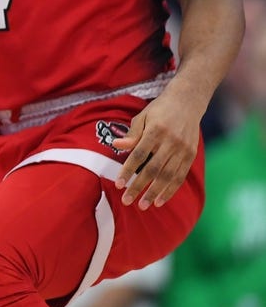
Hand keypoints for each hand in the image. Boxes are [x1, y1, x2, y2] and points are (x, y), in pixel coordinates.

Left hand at [112, 91, 202, 209]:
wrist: (188, 101)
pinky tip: (160, 200)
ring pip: (168, 176)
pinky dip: (170, 190)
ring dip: (155, 192)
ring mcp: (183, 150)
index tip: (118, 184)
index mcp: (156, 131)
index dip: (128, 171)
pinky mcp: (191, 155)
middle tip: (127, 201)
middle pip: (153, 169)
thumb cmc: (160, 109)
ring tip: (144, 205)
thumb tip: (116, 146)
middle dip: (139, 187)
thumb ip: (132, 133)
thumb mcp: (143, 116)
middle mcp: (171, 142)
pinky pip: (180, 176)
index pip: (139, 155)